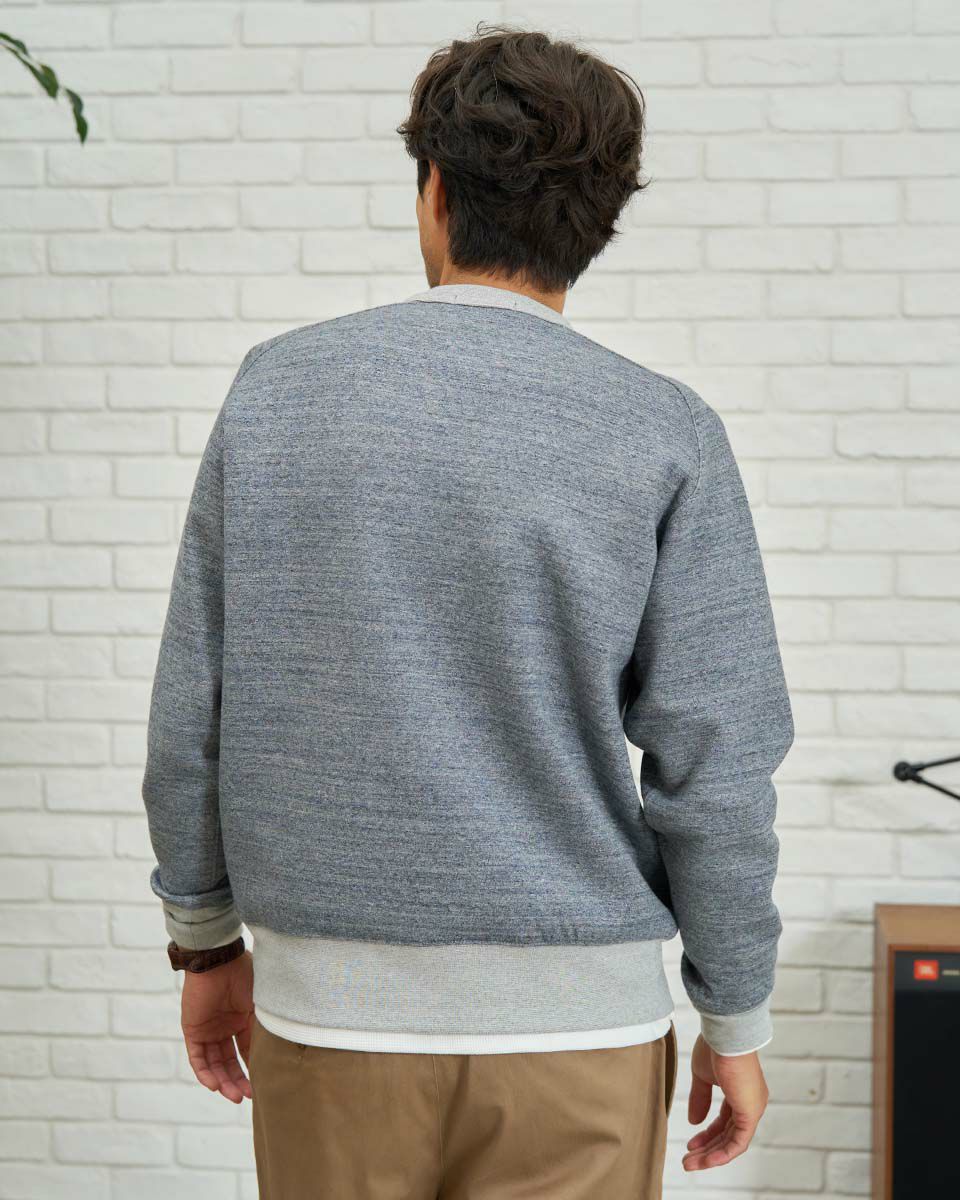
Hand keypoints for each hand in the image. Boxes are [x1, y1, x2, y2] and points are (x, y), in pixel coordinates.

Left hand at [180, 947, 254, 1102]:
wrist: (219, 960)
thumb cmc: (246, 976)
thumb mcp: (262, 1004)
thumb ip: (267, 1026)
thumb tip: (284, 1050)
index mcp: (244, 1019)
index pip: (248, 1050)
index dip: (255, 1069)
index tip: (265, 1087)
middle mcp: (226, 1027)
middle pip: (231, 1062)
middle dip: (238, 1081)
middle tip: (247, 1098)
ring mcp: (209, 1029)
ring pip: (215, 1064)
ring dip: (223, 1081)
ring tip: (233, 1096)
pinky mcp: (193, 1030)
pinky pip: (198, 1057)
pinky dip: (205, 1072)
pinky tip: (214, 1085)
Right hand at [682, 1034, 768, 1170]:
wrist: (725, 1035)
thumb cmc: (715, 1047)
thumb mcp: (702, 1076)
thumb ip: (700, 1098)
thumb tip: (694, 1121)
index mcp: (740, 1092)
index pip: (725, 1121)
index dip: (707, 1133)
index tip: (690, 1142)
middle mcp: (750, 1102)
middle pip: (727, 1134)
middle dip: (706, 1148)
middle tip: (687, 1159)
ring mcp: (752, 1108)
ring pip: (732, 1142)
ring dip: (710, 1155)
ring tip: (689, 1163)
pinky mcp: (750, 1113)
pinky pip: (738, 1142)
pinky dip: (723, 1154)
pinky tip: (707, 1160)